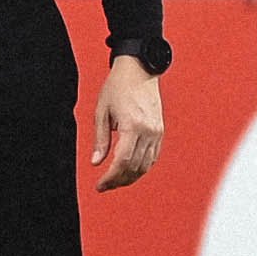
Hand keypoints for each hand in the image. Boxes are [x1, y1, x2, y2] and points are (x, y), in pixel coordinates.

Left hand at [92, 56, 164, 189]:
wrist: (139, 70)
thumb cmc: (118, 86)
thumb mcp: (102, 112)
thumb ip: (100, 140)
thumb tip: (96, 162)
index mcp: (133, 126)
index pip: (122, 162)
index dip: (110, 178)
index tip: (100, 185)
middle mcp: (148, 131)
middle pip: (135, 167)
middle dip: (119, 181)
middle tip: (105, 185)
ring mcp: (157, 131)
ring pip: (146, 165)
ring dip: (130, 177)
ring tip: (115, 180)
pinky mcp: (160, 131)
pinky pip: (153, 156)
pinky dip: (141, 167)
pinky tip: (130, 169)